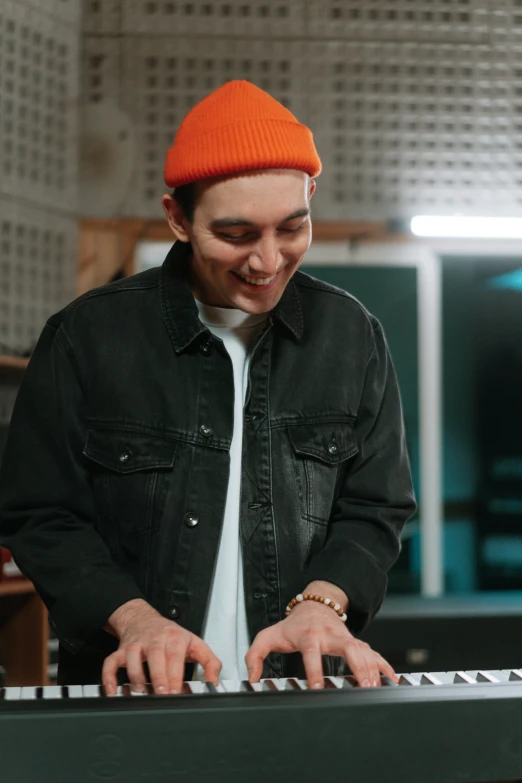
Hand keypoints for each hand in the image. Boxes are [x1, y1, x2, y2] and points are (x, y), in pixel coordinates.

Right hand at [102, 599, 221, 694]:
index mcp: (175, 638)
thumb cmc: (172, 635)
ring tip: (141, 694)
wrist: (144, 619)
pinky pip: (111, 662)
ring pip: (132, 659)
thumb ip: (210, 662)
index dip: (175, 676)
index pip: (175, 656)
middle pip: (155, 657)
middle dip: (158, 678)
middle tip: (161, 695)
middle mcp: (154, 639)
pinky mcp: (121, 650)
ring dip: (135, 678)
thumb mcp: (195, 644)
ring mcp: (136, 645)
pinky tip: (112, 690)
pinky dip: (108, 677)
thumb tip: (214, 683)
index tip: (176, 692)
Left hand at [245, 600, 397, 689]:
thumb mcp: (269, 636)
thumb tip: (252, 677)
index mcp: (309, 635)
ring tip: (376, 688)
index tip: (317, 687)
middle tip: (362, 685)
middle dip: (357, 665)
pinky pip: (373, 652)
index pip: (312, 652)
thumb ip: (256, 655)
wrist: (314, 605)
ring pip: (363, 650)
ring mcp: (346, 637)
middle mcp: (330, 635)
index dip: (314, 670)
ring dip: (372, 668)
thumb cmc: (292, 625)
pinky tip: (392, 679)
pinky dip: (384, 664)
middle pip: (348, 647)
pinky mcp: (356, 642)